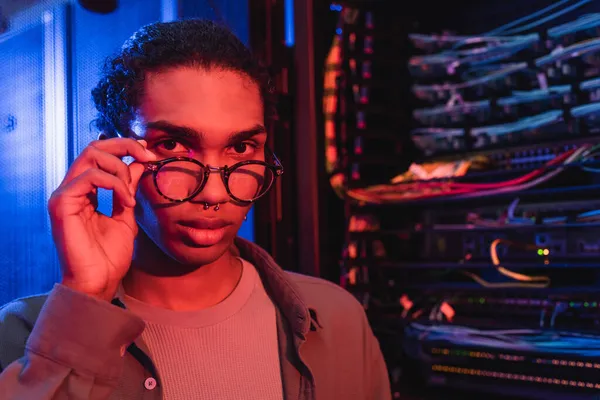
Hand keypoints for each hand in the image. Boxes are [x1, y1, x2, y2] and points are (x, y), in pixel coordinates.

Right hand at [48, 137, 155, 300]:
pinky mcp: (62, 203)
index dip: (125, 147)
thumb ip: (128, 188)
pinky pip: (89, 177)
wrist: (100, 281)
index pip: (100, 154)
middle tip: (147, 156)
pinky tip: (126, 202)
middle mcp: (71, 189)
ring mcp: (64, 195)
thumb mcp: (126, 214)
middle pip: (93, 146)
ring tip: (131, 195)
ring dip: (121, 170)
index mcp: (84, 191)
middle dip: (124, 145)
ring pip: (92, 156)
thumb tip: (137, 163)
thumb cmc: (110, 255)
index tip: (148, 153)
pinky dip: (114, 184)